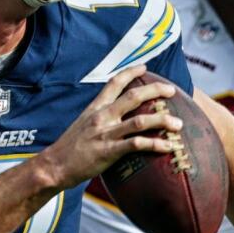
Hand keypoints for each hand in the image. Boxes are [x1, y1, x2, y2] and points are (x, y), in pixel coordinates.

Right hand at [38, 65, 182, 188]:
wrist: (54, 165)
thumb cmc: (70, 148)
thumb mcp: (83, 124)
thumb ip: (100, 117)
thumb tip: (116, 115)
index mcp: (96, 108)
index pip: (114, 82)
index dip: (131, 72)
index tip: (145, 66)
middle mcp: (102, 116)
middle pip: (134, 96)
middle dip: (156, 90)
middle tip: (172, 90)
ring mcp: (106, 133)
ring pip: (140, 121)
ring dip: (162, 121)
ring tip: (178, 124)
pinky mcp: (109, 151)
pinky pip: (137, 145)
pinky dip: (155, 144)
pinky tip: (168, 146)